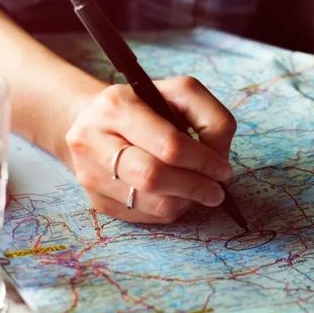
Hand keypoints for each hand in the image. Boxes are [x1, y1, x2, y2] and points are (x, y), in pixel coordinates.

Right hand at [64, 75, 236, 222]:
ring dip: (185, 201)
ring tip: (199, 191)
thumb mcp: (182, 95)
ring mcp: (90, 174)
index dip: (203, 161)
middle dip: (194, 187)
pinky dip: (169, 209)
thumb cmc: (148, 107)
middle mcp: (92, 140)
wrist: (96, 122)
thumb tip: (219, 159)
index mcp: (116, 106)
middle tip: (216, 191)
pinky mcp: (96, 201)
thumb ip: (211, 119)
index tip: (223, 169)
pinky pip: (144, 217)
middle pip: (153, 177)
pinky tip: (175, 194)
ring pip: (151, 203)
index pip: (168, 145)